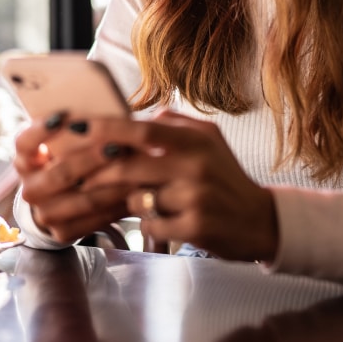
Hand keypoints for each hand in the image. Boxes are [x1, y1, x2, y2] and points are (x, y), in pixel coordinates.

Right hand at [12, 113, 131, 242]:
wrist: (60, 202)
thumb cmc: (69, 159)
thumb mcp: (63, 143)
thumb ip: (77, 128)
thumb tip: (106, 105)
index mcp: (25, 159)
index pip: (25, 142)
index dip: (41, 129)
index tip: (63, 114)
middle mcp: (30, 188)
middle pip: (60, 173)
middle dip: (92, 159)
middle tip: (116, 145)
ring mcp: (44, 213)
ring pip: (83, 199)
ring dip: (112, 184)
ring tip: (135, 169)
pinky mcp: (63, 232)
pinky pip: (95, 218)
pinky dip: (117, 203)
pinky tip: (135, 190)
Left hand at [82, 110, 278, 261]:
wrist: (261, 221)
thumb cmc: (227, 179)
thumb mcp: (210, 142)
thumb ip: (177, 125)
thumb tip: (141, 114)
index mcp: (196, 140)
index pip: (144, 130)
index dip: (109, 129)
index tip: (81, 128)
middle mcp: (196, 165)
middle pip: (130, 167)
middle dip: (99, 174)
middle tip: (81, 179)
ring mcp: (196, 197)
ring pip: (138, 199)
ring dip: (135, 203)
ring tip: (156, 203)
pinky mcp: (195, 227)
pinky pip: (151, 225)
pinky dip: (151, 225)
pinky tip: (169, 222)